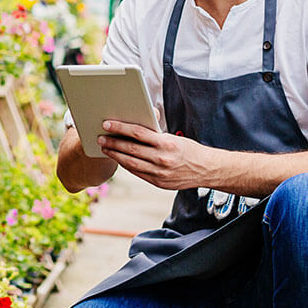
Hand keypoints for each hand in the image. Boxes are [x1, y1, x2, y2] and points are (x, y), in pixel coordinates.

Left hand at [97, 120, 223, 190]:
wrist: (206, 170)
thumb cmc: (189, 150)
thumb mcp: (174, 138)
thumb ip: (155, 134)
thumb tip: (136, 125)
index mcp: (166, 143)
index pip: (138, 133)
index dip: (120, 128)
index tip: (107, 124)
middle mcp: (162, 159)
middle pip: (130, 149)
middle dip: (112, 142)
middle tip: (100, 137)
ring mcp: (159, 173)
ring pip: (131, 163)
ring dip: (115, 155)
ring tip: (105, 148)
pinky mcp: (158, 183)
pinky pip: (137, 173)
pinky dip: (126, 165)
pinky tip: (119, 159)